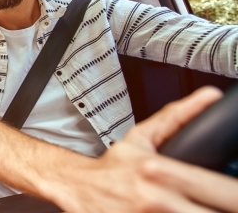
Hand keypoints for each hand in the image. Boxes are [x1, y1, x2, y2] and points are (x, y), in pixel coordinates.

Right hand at [59, 86, 237, 211]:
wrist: (73, 186)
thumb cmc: (110, 168)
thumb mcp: (142, 138)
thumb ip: (178, 117)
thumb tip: (211, 96)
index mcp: (164, 173)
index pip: (227, 193)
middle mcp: (159, 201)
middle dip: (227, 209)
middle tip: (226, 205)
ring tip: (200, 208)